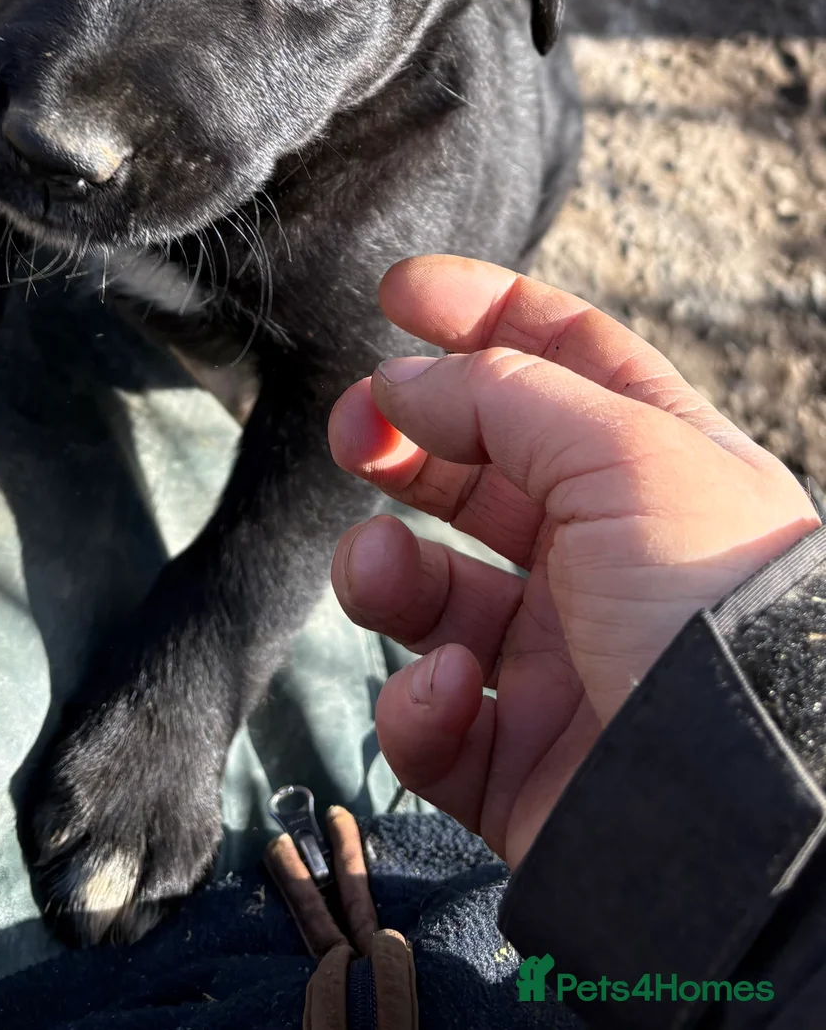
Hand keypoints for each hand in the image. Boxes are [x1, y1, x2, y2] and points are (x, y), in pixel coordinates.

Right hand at [328, 256, 818, 867]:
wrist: (745, 804)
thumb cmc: (710, 604)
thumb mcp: (623, 453)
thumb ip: (502, 396)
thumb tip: (402, 380)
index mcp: (653, 467)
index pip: (561, 359)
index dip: (481, 314)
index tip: (397, 293)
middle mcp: (605, 555)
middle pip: (479, 470)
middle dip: (404, 440)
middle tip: (352, 430)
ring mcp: (558, 659)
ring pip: (430, 594)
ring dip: (383, 571)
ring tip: (381, 569)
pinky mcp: (516, 761)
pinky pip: (431, 719)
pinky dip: (417, 701)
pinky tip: (449, 689)